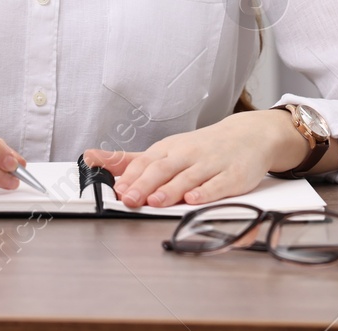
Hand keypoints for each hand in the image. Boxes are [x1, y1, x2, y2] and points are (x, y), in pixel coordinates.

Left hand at [83, 109, 306, 208]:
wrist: (247, 136)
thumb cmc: (201, 147)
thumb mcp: (164, 150)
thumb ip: (129, 160)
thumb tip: (91, 159)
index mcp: (168, 149)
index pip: (145, 161)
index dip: (130, 176)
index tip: (116, 189)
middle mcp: (187, 155)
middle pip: (162, 169)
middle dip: (145, 184)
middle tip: (129, 199)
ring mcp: (210, 164)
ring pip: (188, 177)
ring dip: (171, 189)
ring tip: (155, 201)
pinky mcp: (232, 175)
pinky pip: (218, 184)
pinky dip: (206, 191)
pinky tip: (194, 199)